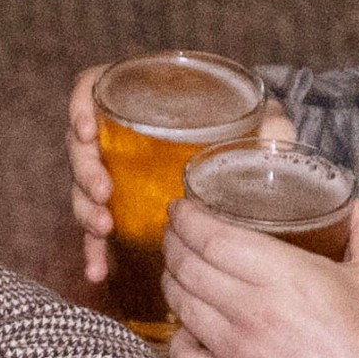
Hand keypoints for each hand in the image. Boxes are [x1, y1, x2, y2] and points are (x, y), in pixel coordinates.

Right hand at [63, 64, 296, 285]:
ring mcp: (118, 173)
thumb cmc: (246, 130)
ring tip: (104, 229)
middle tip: (104, 193)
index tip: (87, 130)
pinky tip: (97, 271)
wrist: (244, 163)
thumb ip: (270, 122)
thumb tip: (278, 131)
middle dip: (85, 170)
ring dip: (85, 210)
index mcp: (144, 100)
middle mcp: (123, 134)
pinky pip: (97, 229)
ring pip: (82, 187)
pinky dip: (93, 250)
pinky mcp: (122, 210)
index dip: (81, 104)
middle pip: (80, 144)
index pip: (94, 86)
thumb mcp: (259, 119)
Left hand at [163, 198, 358, 357]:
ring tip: (176, 268)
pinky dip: (178, 337)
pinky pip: (183, 357)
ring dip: (171, 281)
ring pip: (182, 306)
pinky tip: (186, 324)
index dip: (188, 219)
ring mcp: (236, 354)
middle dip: (173, 242)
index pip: (214, 238)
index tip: (182, 208)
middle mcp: (253, 313)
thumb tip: (352, 202)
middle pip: (189, 268)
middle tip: (175, 232)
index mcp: (287, 278)